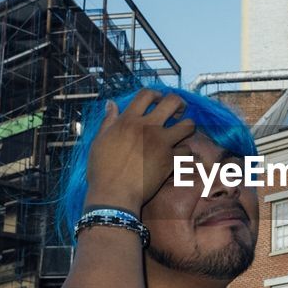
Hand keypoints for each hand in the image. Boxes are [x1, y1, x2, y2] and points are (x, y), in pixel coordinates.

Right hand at [83, 90, 195, 211]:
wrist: (114, 194)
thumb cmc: (102, 169)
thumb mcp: (99, 141)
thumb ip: (108, 121)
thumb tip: (111, 104)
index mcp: (129, 120)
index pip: (147, 94)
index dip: (156, 94)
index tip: (158, 100)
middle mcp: (148, 127)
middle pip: (172, 102)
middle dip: (179, 104)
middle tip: (178, 112)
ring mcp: (162, 143)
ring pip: (188, 125)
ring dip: (188, 127)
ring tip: (183, 133)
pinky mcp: (170, 160)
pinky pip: (187, 151)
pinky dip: (184, 154)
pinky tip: (179, 156)